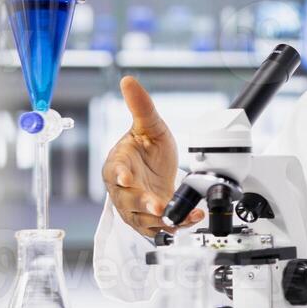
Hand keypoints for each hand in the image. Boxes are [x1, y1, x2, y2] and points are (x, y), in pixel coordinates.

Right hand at [100, 76, 202, 238]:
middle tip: (158, 204)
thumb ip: (141, 106)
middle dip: (144, 203)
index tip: (125, 177)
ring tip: (181, 214)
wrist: (158, 170)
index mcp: (116, 165)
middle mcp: (122, 190)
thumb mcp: (150, 125)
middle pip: (128, 200)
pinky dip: (178, 223)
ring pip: (144, 218)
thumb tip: (128, 81)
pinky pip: (160, 226)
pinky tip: (193, 216)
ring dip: (162, 218)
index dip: (118, 175)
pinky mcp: (150, 220)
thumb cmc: (147, 149)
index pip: (113, 170)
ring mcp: (135, 207)